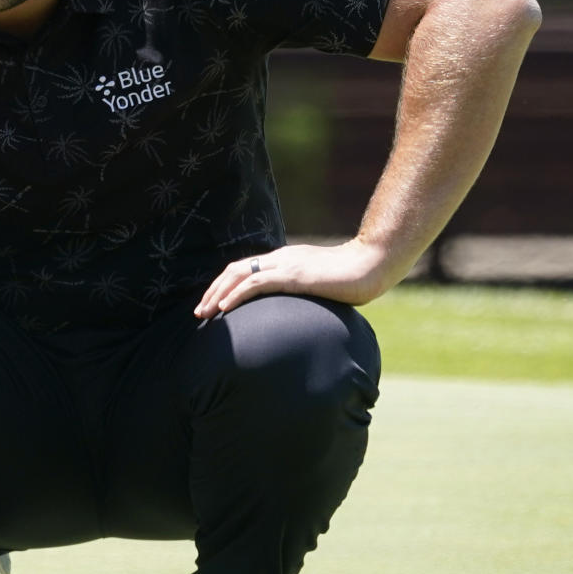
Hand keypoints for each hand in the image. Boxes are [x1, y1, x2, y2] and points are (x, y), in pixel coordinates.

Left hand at [194, 238, 393, 316]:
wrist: (372, 265)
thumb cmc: (352, 279)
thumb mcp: (321, 286)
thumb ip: (304, 294)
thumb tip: (295, 315)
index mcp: (285, 260)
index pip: (245, 269)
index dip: (225, 286)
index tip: (213, 305)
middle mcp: (281, 258)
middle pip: (235, 270)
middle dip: (213, 290)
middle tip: (200, 312)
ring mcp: (286, 264)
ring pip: (240, 274)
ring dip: (218, 294)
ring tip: (206, 313)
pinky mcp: (294, 274)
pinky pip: (257, 282)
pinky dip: (236, 294)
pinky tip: (225, 308)